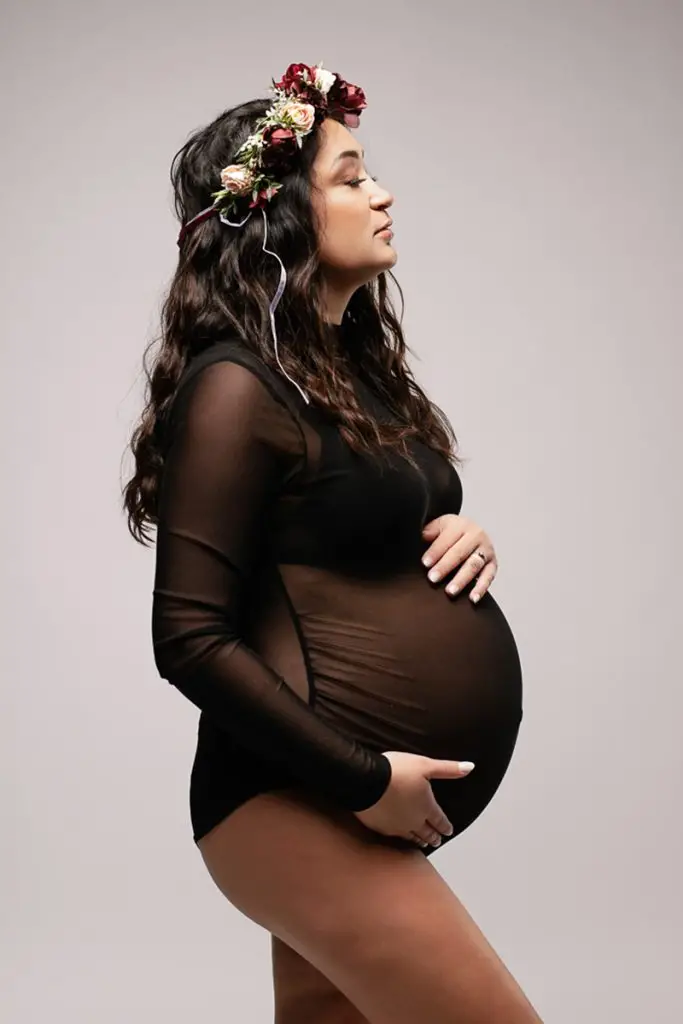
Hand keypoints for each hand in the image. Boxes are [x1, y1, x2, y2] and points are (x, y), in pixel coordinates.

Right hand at [353, 751, 474, 847]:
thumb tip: (470, 767)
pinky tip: (401, 837)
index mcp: (426, 807)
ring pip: (411, 837)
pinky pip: (395, 836)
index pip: (439, 820)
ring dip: (419, 840)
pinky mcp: (380, 827)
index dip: (445, 826)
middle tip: (437, 840)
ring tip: (423, 842)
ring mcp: (396, 826)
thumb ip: (448, 769)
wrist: (366, 780)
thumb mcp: (425, 765)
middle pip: (427, 832)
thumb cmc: (397, 770)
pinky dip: (402, 838)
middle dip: (434, 836)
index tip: (448, 831)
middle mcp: (414, 820)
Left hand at [421, 513, 497, 602]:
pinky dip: (481, 588)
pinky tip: (473, 598)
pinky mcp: (493, 564)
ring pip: (473, 566)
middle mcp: (477, 535)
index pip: (447, 539)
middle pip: (459, 553)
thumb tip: (422, 538)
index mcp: (461, 525)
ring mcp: (486, 550)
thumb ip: (430, 532)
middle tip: (433, 578)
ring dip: (461, 579)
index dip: (435, 551)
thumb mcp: (440, 526)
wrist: (472, 532)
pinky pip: (489, 577)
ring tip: (450, 591)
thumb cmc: (451, 533)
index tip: (425, 563)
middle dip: (445, 566)